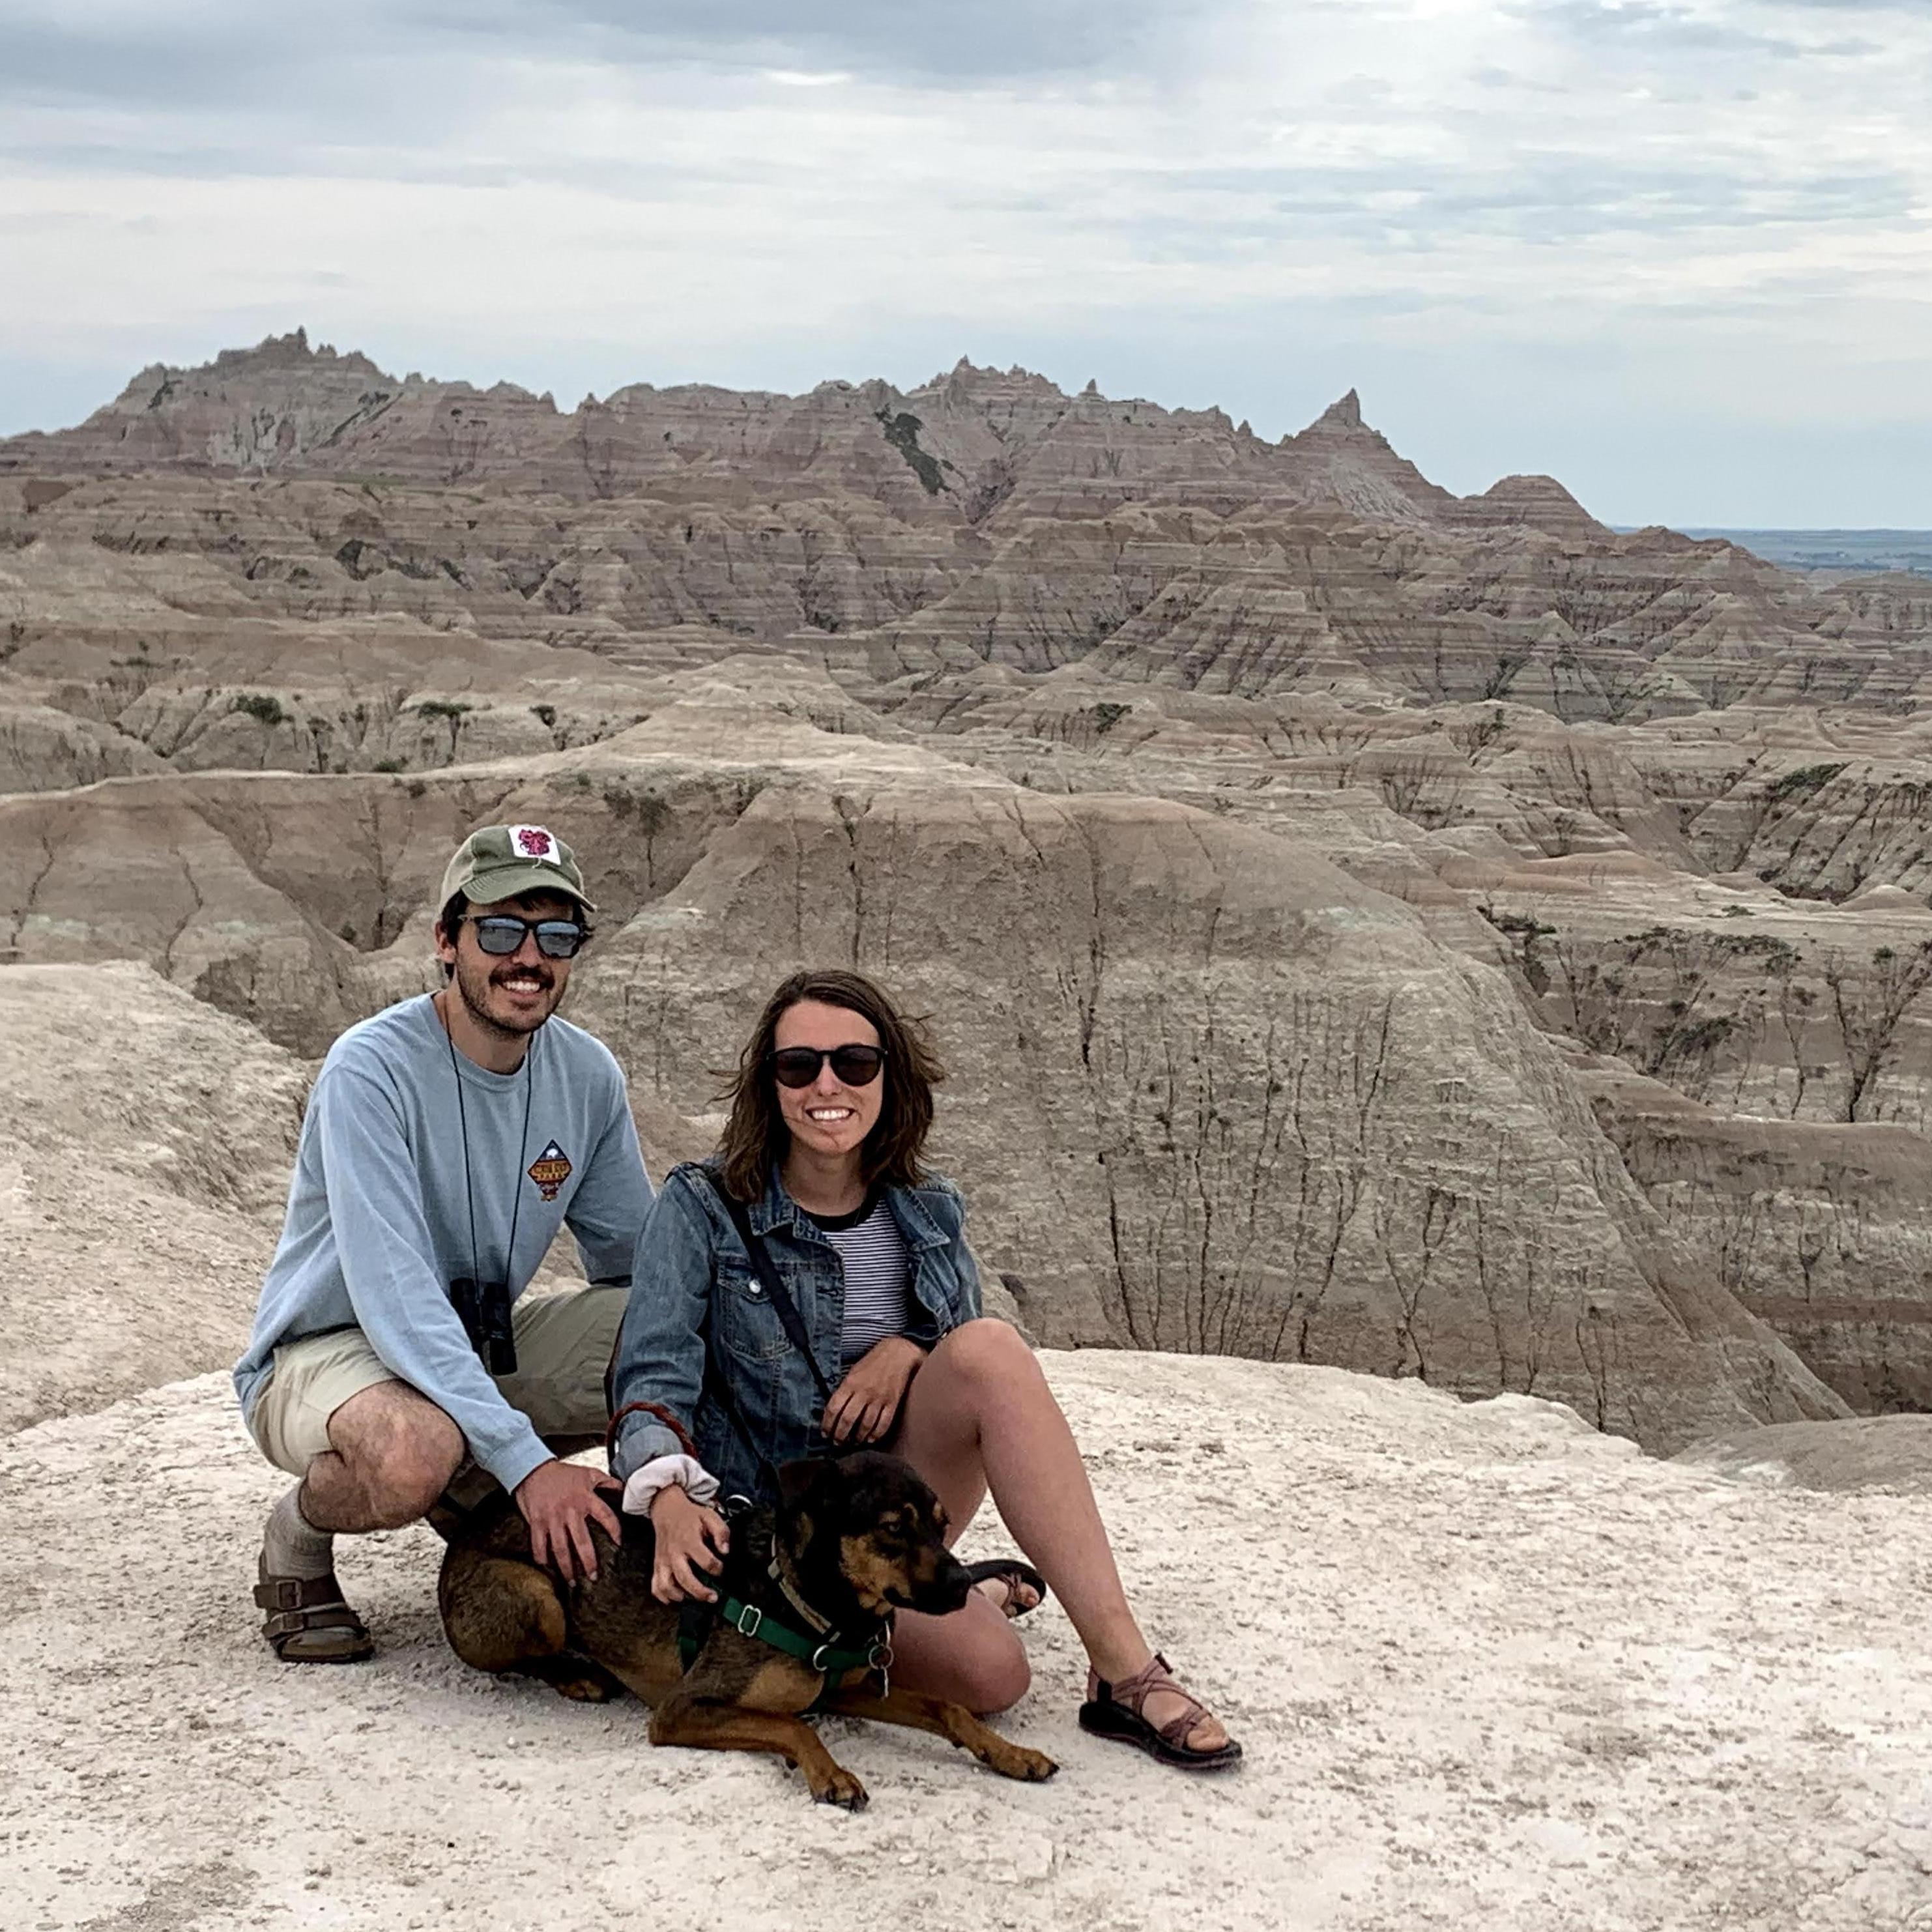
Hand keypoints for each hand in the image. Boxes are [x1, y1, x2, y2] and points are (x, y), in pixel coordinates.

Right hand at [513, 1459, 621, 1584]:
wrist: (533, 1469)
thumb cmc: (562, 1473)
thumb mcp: (588, 1473)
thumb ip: (607, 1482)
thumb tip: (624, 1488)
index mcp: (585, 1498)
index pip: (606, 1516)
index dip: (614, 1530)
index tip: (618, 1543)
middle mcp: (570, 1510)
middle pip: (582, 1541)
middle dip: (588, 1562)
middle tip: (593, 1576)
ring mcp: (552, 1518)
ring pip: (561, 1548)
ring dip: (566, 1567)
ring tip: (572, 1581)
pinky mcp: (536, 1522)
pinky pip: (539, 1545)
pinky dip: (542, 1558)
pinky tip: (547, 1568)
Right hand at [648, 1484, 730, 1604]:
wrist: (667, 1509)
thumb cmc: (689, 1515)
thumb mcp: (710, 1516)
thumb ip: (721, 1532)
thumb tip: (725, 1550)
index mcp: (689, 1540)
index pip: (705, 1561)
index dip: (717, 1568)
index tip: (721, 1568)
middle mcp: (674, 1553)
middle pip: (685, 1578)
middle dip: (700, 1592)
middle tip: (712, 1597)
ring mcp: (664, 1560)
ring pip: (666, 1585)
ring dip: (679, 1596)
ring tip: (692, 1598)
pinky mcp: (657, 1565)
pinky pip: (655, 1586)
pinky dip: (663, 1596)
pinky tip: (674, 1598)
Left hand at [822, 1335, 925, 1444]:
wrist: (898, 1353)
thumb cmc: (872, 1363)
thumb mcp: (852, 1372)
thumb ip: (844, 1390)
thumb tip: (834, 1411)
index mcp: (850, 1383)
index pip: (834, 1408)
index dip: (827, 1424)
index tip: (825, 1433)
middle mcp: (863, 1392)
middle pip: (848, 1420)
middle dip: (840, 1435)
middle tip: (837, 1442)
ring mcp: (879, 1398)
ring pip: (865, 1425)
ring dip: (857, 1438)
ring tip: (854, 1442)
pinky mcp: (892, 1403)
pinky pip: (883, 1424)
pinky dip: (875, 1435)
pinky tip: (870, 1439)